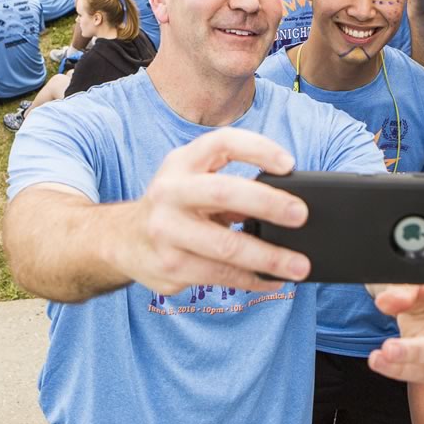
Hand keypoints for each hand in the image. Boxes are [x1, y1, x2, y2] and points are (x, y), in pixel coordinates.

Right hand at [110, 128, 309, 295]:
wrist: (121, 240)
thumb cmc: (174, 205)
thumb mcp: (191, 179)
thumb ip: (228, 182)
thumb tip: (286, 207)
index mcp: (181, 163)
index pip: (222, 144)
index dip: (258, 149)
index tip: (290, 164)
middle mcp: (170, 193)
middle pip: (224, 193)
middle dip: (268, 204)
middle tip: (301, 215)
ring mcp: (167, 233)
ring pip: (226, 248)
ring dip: (269, 259)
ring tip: (299, 266)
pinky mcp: (170, 268)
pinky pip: (221, 276)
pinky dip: (253, 280)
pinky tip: (273, 280)